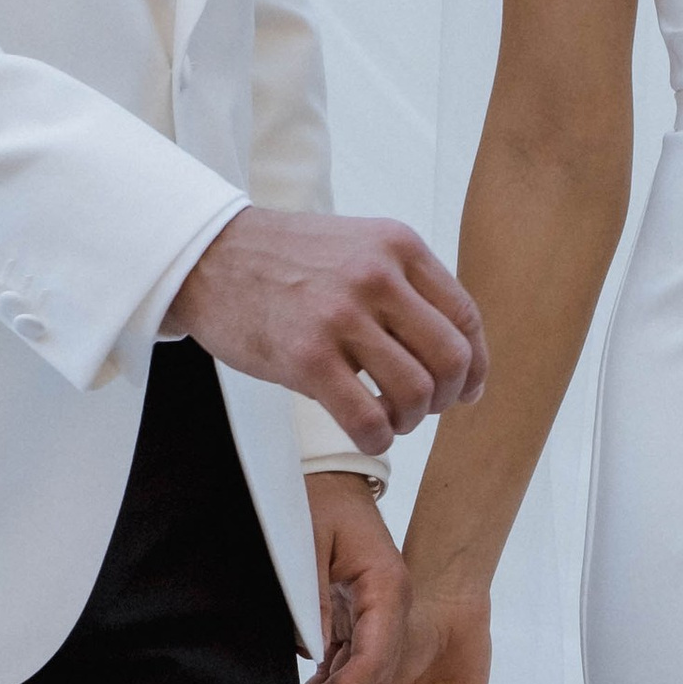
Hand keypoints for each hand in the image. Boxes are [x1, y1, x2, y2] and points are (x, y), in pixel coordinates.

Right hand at [167, 206, 487, 456]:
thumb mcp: (359, 249)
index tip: (465, 389)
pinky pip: (368, 418)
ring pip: (416, 392)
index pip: (466, 317)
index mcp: (397, 246)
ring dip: (410, 420)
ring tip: (388, 417)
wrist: (208, 255)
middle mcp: (376, 275)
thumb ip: (409, 290)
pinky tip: (366, 429)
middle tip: (424, 408)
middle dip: (447, 397)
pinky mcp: (306, 357)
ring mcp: (340, 316)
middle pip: (451, 358)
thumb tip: (465, 364)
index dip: (474, 364)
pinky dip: (378, 437)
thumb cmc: (286, 261)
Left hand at [300, 475, 408, 683]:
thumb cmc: (319, 503)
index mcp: (388, 589)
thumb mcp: (308, 544)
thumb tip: (311, 653)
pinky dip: (336, 682)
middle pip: (379, 674)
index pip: (376, 657)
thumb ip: (311, 599)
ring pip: (370, 673)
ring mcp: (381, 614)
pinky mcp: (362, 617)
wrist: (332, 481)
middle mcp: (392, 608)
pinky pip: (355, 660)